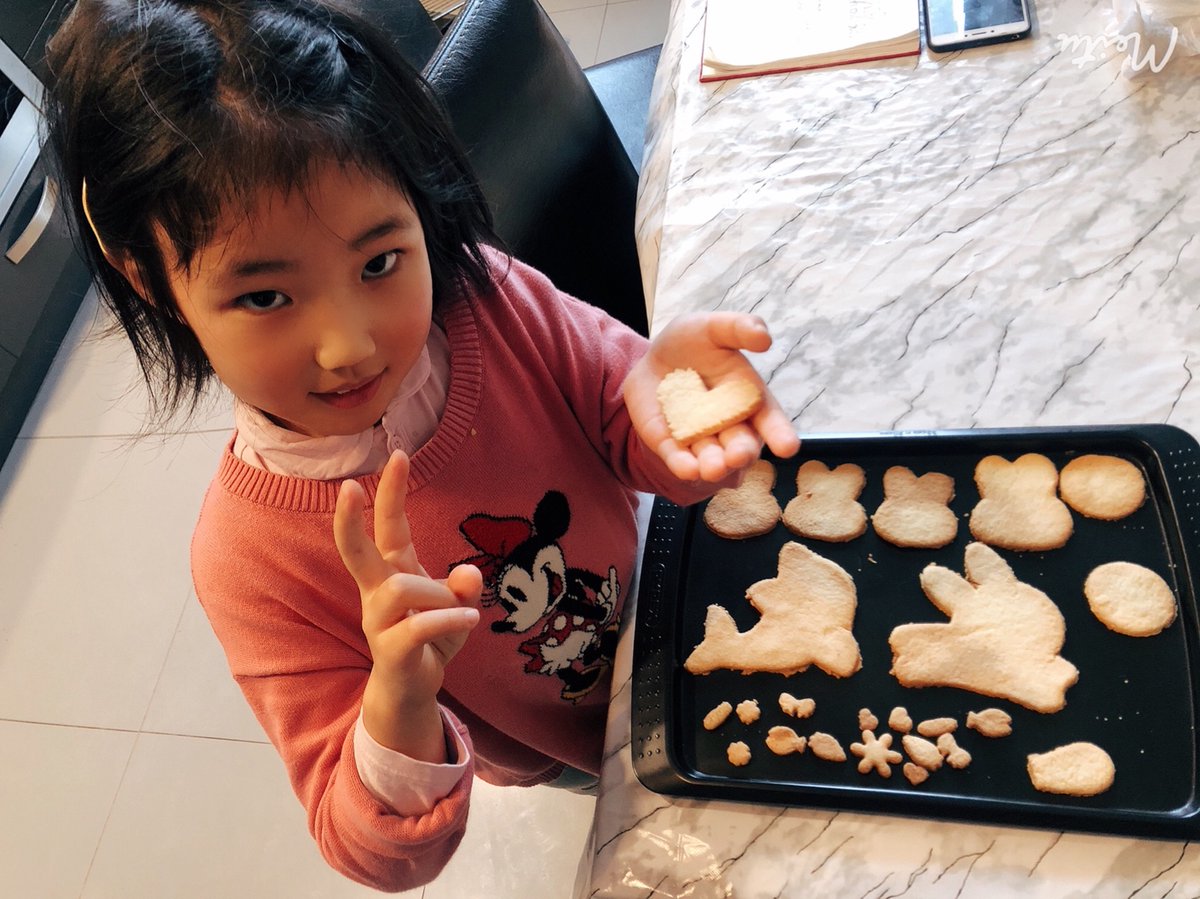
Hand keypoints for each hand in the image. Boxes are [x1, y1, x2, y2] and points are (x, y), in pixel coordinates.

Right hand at [334, 450, 480, 759]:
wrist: (413, 690)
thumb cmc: (431, 639)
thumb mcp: (456, 608)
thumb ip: (463, 588)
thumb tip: (468, 573)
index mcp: (392, 571)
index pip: (388, 525)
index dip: (392, 491)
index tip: (399, 453)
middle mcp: (377, 591)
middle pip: (355, 549)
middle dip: (349, 518)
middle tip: (347, 486)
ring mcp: (378, 620)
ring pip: (403, 587)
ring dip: (439, 594)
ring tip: (462, 609)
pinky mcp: (389, 648)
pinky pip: (420, 625)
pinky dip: (451, 619)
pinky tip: (471, 620)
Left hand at [623, 312, 799, 481]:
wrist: (653, 357)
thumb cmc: (692, 342)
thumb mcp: (712, 327)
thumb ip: (738, 329)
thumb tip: (764, 338)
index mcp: (748, 397)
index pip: (769, 419)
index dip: (780, 433)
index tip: (788, 448)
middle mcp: (729, 424)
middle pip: (740, 443)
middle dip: (741, 452)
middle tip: (739, 457)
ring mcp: (700, 437)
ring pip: (711, 456)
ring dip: (713, 465)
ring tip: (712, 469)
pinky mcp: (671, 444)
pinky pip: (677, 458)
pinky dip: (683, 465)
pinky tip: (687, 470)